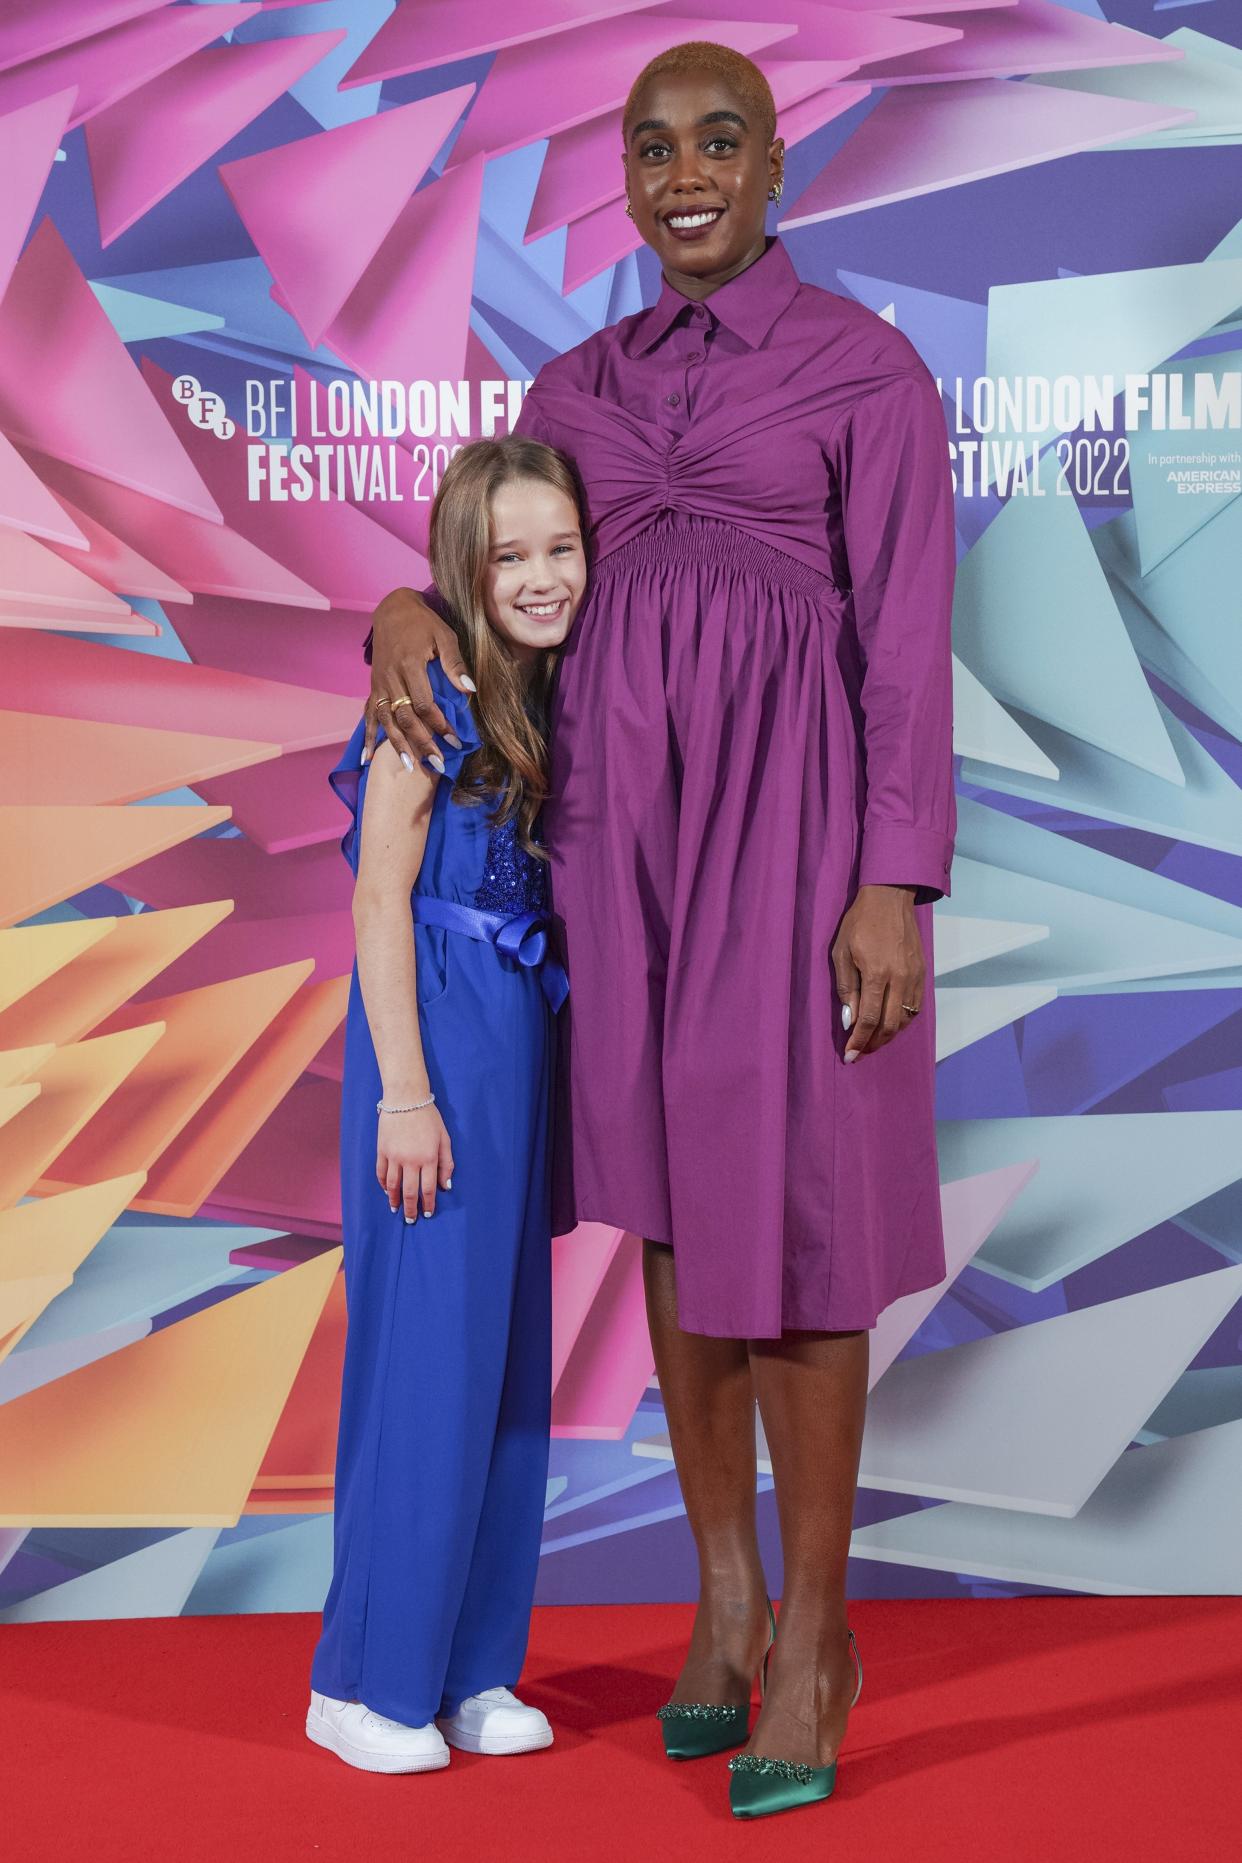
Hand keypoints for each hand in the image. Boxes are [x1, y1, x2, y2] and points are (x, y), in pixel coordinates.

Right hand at [365, 587, 474, 770]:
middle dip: (422, 742)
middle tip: (438, 763)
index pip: (424, 704)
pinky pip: (368, 714)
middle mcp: (391, 677)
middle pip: (405, 717)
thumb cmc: (424, 623)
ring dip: (398, 745)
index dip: (439, 724)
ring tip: (411, 766)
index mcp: (409, 664)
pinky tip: (367, 758)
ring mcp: (379, 683)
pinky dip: (368, 736)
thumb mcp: (444, 636)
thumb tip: (469, 691)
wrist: (392, 610)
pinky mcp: (373, 687)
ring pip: (386, 720)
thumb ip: (455, 664)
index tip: (455, 740)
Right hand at [377, 1105, 454, 1221]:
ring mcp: (394, 1156)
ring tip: (396, 1209)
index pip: (429, 1188)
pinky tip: (386, 1191)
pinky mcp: (382, 1150)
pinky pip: (381, 1173)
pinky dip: (383, 1184)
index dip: (428, 1203)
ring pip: (393, 1185)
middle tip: (410, 1220)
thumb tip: (446, 1186)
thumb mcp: (444, 1138)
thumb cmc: (429, 1117)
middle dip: (410, 1208)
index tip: (428, 1213)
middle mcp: (411, 1160)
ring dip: (394, 1200)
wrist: (406, 1099)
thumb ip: (447, 1163)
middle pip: (409, 1192)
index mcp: (429, 1158)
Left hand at [832, 884, 924, 1061]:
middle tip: (860, 1053)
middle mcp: (900, 978)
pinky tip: (890, 1024)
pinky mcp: (923, 972)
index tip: (850, 1055)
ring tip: (873, 1041)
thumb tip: (850, 1020)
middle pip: (890, 1025)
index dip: (859, 1041)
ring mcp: (915, 976)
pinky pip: (915, 1006)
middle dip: (874, 1044)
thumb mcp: (841, 952)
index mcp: (876, 973)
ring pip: (905, 1019)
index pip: (870, 1018)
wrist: (890, 898)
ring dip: (889, 1035)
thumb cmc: (859, 922)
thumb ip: (847, 987)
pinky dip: (902, 1021)